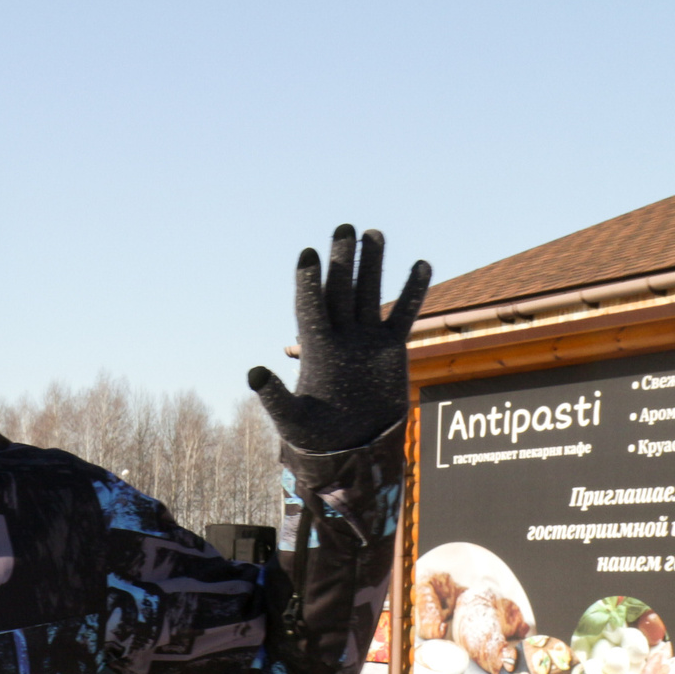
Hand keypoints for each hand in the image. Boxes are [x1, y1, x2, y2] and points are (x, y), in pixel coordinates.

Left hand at [247, 225, 431, 453]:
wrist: (351, 446)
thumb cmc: (316, 436)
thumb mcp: (292, 418)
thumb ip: (275, 397)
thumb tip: (254, 373)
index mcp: (315, 349)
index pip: (311, 307)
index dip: (309, 281)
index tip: (308, 254)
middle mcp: (340, 337)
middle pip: (341, 290)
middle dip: (342, 260)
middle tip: (344, 227)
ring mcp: (365, 339)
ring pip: (370, 294)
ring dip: (373, 265)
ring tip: (373, 234)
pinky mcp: (390, 347)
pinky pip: (403, 314)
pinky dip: (413, 292)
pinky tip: (421, 265)